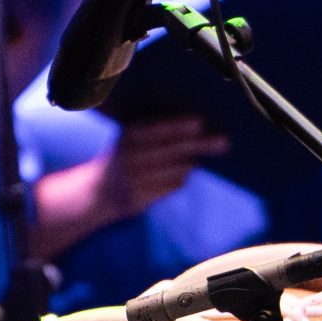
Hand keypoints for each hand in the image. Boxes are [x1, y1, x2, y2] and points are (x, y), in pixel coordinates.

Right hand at [31, 117, 229, 255]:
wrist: (97, 192)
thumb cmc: (125, 157)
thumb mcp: (131, 138)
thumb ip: (158, 130)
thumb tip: (199, 124)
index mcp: (127, 136)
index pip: (156, 129)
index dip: (178, 125)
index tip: (200, 122)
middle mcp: (129, 157)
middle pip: (172, 149)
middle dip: (200, 144)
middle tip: (224, 140)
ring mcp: (133, 180)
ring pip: (176, 170)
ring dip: (189, 164)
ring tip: (192, 160)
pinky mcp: (139, 199)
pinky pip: (172, 186)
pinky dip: (179, 180)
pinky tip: (175, 176)